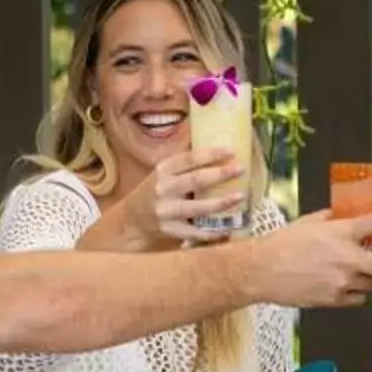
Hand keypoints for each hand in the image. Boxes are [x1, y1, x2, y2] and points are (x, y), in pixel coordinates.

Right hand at [126, 146, 245, 245]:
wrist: (131, 219)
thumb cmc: (153, 191)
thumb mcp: (163, 171)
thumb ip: (184, 160)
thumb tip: (209, 138)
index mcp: (163, 169)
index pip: (189, 158)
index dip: (211, 154)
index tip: (231, 150)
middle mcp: (163, 188)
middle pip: (196, 180)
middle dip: (221, 174)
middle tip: (241, 169)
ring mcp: (166, 210)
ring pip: (197, 207)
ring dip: (220, 202)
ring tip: (240, 196)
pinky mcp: (169, 230)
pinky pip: (195, 232)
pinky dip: (212, 232)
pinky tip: (227, 227)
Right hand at [246, 210, 371, 306]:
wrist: (261, 271)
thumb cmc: (282, 244)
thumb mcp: (309, 222)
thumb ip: (333, 218)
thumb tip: (347, 214)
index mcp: (341, 234)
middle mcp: (347, 259)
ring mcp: (342, 282)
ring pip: (371, 283)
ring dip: (370, 277)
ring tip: (359, 271)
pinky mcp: (334, 299)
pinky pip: (357, 298)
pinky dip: (356, 292)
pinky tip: (346, 285)